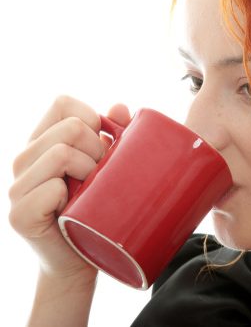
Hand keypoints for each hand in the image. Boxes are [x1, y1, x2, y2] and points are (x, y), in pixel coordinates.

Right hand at [9, 96, 130, 281]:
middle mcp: (24, 159)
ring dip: (89, 172)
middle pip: (71, 127)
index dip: (91, 118)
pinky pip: (52, 188)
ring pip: (62, 153)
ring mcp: (18, 186)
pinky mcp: (20, 215)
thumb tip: (121, 107)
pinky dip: (71, 196)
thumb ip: (111, 135)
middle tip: (100, 175)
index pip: (64, 103)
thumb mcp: (105, 166)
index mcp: (42, 142)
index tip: (102, 145)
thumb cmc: (95, 208)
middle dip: (98, 149)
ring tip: (90, 191)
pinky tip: (72, 207)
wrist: (80, 258)